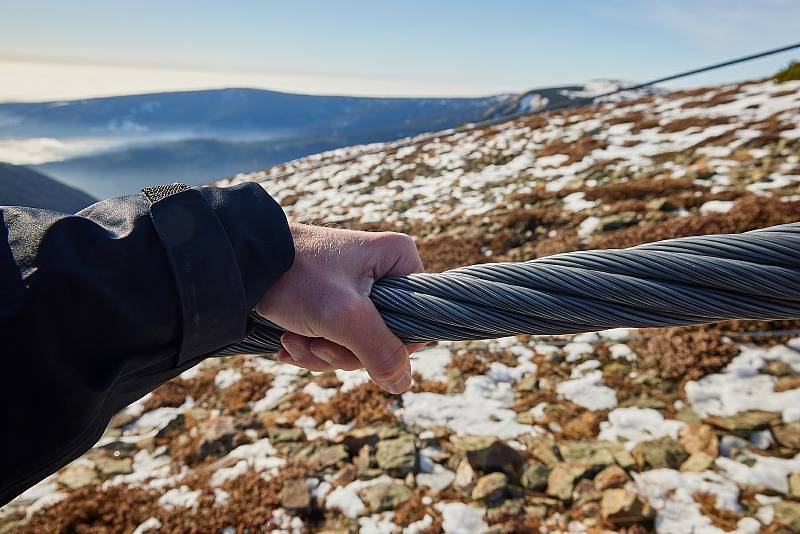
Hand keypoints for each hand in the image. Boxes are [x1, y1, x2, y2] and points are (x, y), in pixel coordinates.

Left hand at [256, 223, 425, 393]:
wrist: (241, 262)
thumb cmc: (296, 277)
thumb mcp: (343, 317)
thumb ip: (379, 351)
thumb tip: (403, 384)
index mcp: (398, 259)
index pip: (415, 321)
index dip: (386, 346)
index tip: (351, 345)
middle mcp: (382, 270)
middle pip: (382, 337)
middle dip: (342, 351)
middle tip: (315, 343)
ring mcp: (357, 285)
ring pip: (355, 341)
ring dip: (321, 352)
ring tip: (293, 341)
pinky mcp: (331, 298)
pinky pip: (335, 336)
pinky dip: (311, 346)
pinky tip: (288, 343)